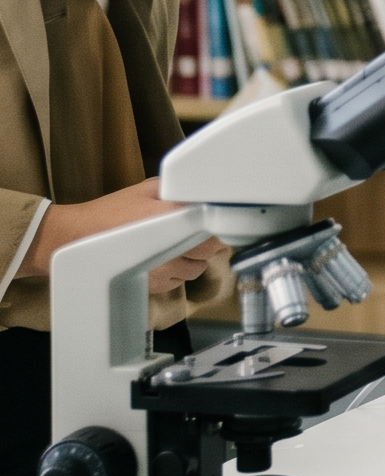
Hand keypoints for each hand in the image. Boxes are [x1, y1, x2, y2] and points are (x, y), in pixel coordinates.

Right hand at [22, 180, 220, 289]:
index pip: (218, 225)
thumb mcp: (148, 189)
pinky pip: (180, 281)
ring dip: (193, 257)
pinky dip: (177, 271)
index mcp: (174, 218)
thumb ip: (179, 190)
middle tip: (190, 230)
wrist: (75, 239)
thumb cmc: (110, 212)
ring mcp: (165, 269)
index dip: (218, 222)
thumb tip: (205, 193)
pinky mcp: (155, 285)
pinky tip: (161, 258)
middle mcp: (173, 246)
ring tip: (172, 245)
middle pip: (212, 248)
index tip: (215, 219)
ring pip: (198, 267)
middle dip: (206, 239)